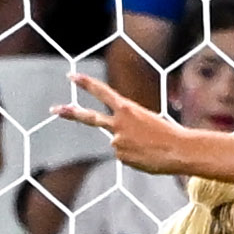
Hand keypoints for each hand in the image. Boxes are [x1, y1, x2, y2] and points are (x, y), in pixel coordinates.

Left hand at [56, 68, 205, 170]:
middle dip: (71, 112)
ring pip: (118, 142)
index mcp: (127, 108)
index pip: (102, 92)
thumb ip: (127, 125)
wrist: (179, 150)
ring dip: (132, 145)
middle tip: (53, 109)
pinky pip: (125, 155)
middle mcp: (118, 123)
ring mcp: (117, 141)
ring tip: (150, 147)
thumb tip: (114, 142)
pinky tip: (148, 155)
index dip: (86, 84)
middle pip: (90, 117)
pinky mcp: (121, 157)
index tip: (71, 76)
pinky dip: (136, 156)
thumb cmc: (168, 133)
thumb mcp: (147, 120)